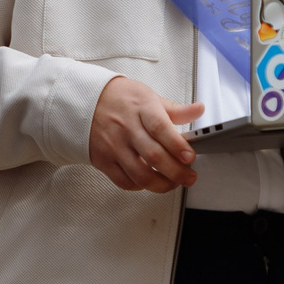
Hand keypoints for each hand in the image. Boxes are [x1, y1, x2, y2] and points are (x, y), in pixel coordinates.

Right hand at [87, 74, 204, 192]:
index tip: (190, 157)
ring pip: (140, 174)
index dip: (177, 145)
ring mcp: (114, 146)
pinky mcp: (104, 160)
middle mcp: (127, 128)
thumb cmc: (121, 99)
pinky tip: (149, 182)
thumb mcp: (149, 97)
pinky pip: (123, 181)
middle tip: (189, 177)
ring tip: (173, 183)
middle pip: (154, 156)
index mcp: (141, 109)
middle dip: (176, 171)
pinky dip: (140, 186)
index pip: (161, 128)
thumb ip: (176, 110)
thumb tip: (198, 110)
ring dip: (161, 184)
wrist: (85, 101)